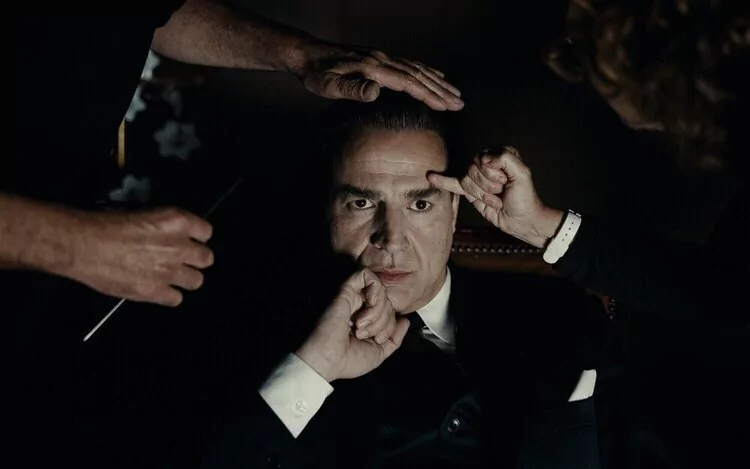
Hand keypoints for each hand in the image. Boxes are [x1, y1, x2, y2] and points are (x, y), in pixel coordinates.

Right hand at [64, 207, 213, 305]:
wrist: (82, 244)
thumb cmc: (105, 222)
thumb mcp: (143, 211)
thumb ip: (164, 225)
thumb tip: (169, 233)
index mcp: (177, 221)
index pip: (206, 231)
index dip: (196, 237)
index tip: (188, 239)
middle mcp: (179, 247)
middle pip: (206, 258)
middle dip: (195, 258)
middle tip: (181, 259)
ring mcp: (169, 271)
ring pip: (196, 281)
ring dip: (185, 277)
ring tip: (170, 275)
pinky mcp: (155, 291)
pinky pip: (176, 299)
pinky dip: (169, 295)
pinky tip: (157, 288)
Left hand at [291, 40, 463, 110]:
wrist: (308, 55)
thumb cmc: (317, 75)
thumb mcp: (328, 86)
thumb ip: (352, 89)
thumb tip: (375, 91)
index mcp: (373, 68)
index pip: (408, 82)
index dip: (428, 95)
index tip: (446, 106)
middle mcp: (382, 60)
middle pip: (418, 75)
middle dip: (441, 90)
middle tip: (460, 103)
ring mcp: (382, 57)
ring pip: (416, 68)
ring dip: (437, 81)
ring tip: (455, 93)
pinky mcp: (379, 58)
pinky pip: (409, 63)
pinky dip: (426, 71)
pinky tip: (435, 76)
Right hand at [296, 268, 409, 381]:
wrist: (328, 360)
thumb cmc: (348, 360)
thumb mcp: (378, 352)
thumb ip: (394, 338)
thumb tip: (405, 321)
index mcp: (366, 319)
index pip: (390, 312)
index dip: (390, 325)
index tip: (377, 340)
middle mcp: (360, 306)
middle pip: (388, 301)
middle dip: (384, 320)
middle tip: (366, 334)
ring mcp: (353, 297)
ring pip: (381, 290)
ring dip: (378, 311)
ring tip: (360, 325)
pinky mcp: (346, 289)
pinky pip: (369, 276)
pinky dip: (375, 290)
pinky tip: (367, 307)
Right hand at [428, 147, 563, 247]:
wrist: (521, 219)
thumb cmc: (525, 197)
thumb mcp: (522, 174)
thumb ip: (506, 159)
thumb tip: (483, 159)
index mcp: (500, 154)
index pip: (483, 158)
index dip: (493, 173)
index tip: (506, 182)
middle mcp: (487, 163)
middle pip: (473, 170)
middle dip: (487, 185)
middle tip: (501, 191)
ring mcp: (477, 177)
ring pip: (466, 181)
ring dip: (481, 194)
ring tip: (495, 198)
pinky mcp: (470, 190)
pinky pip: (453, 183)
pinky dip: (443, 180)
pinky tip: (432, 177)